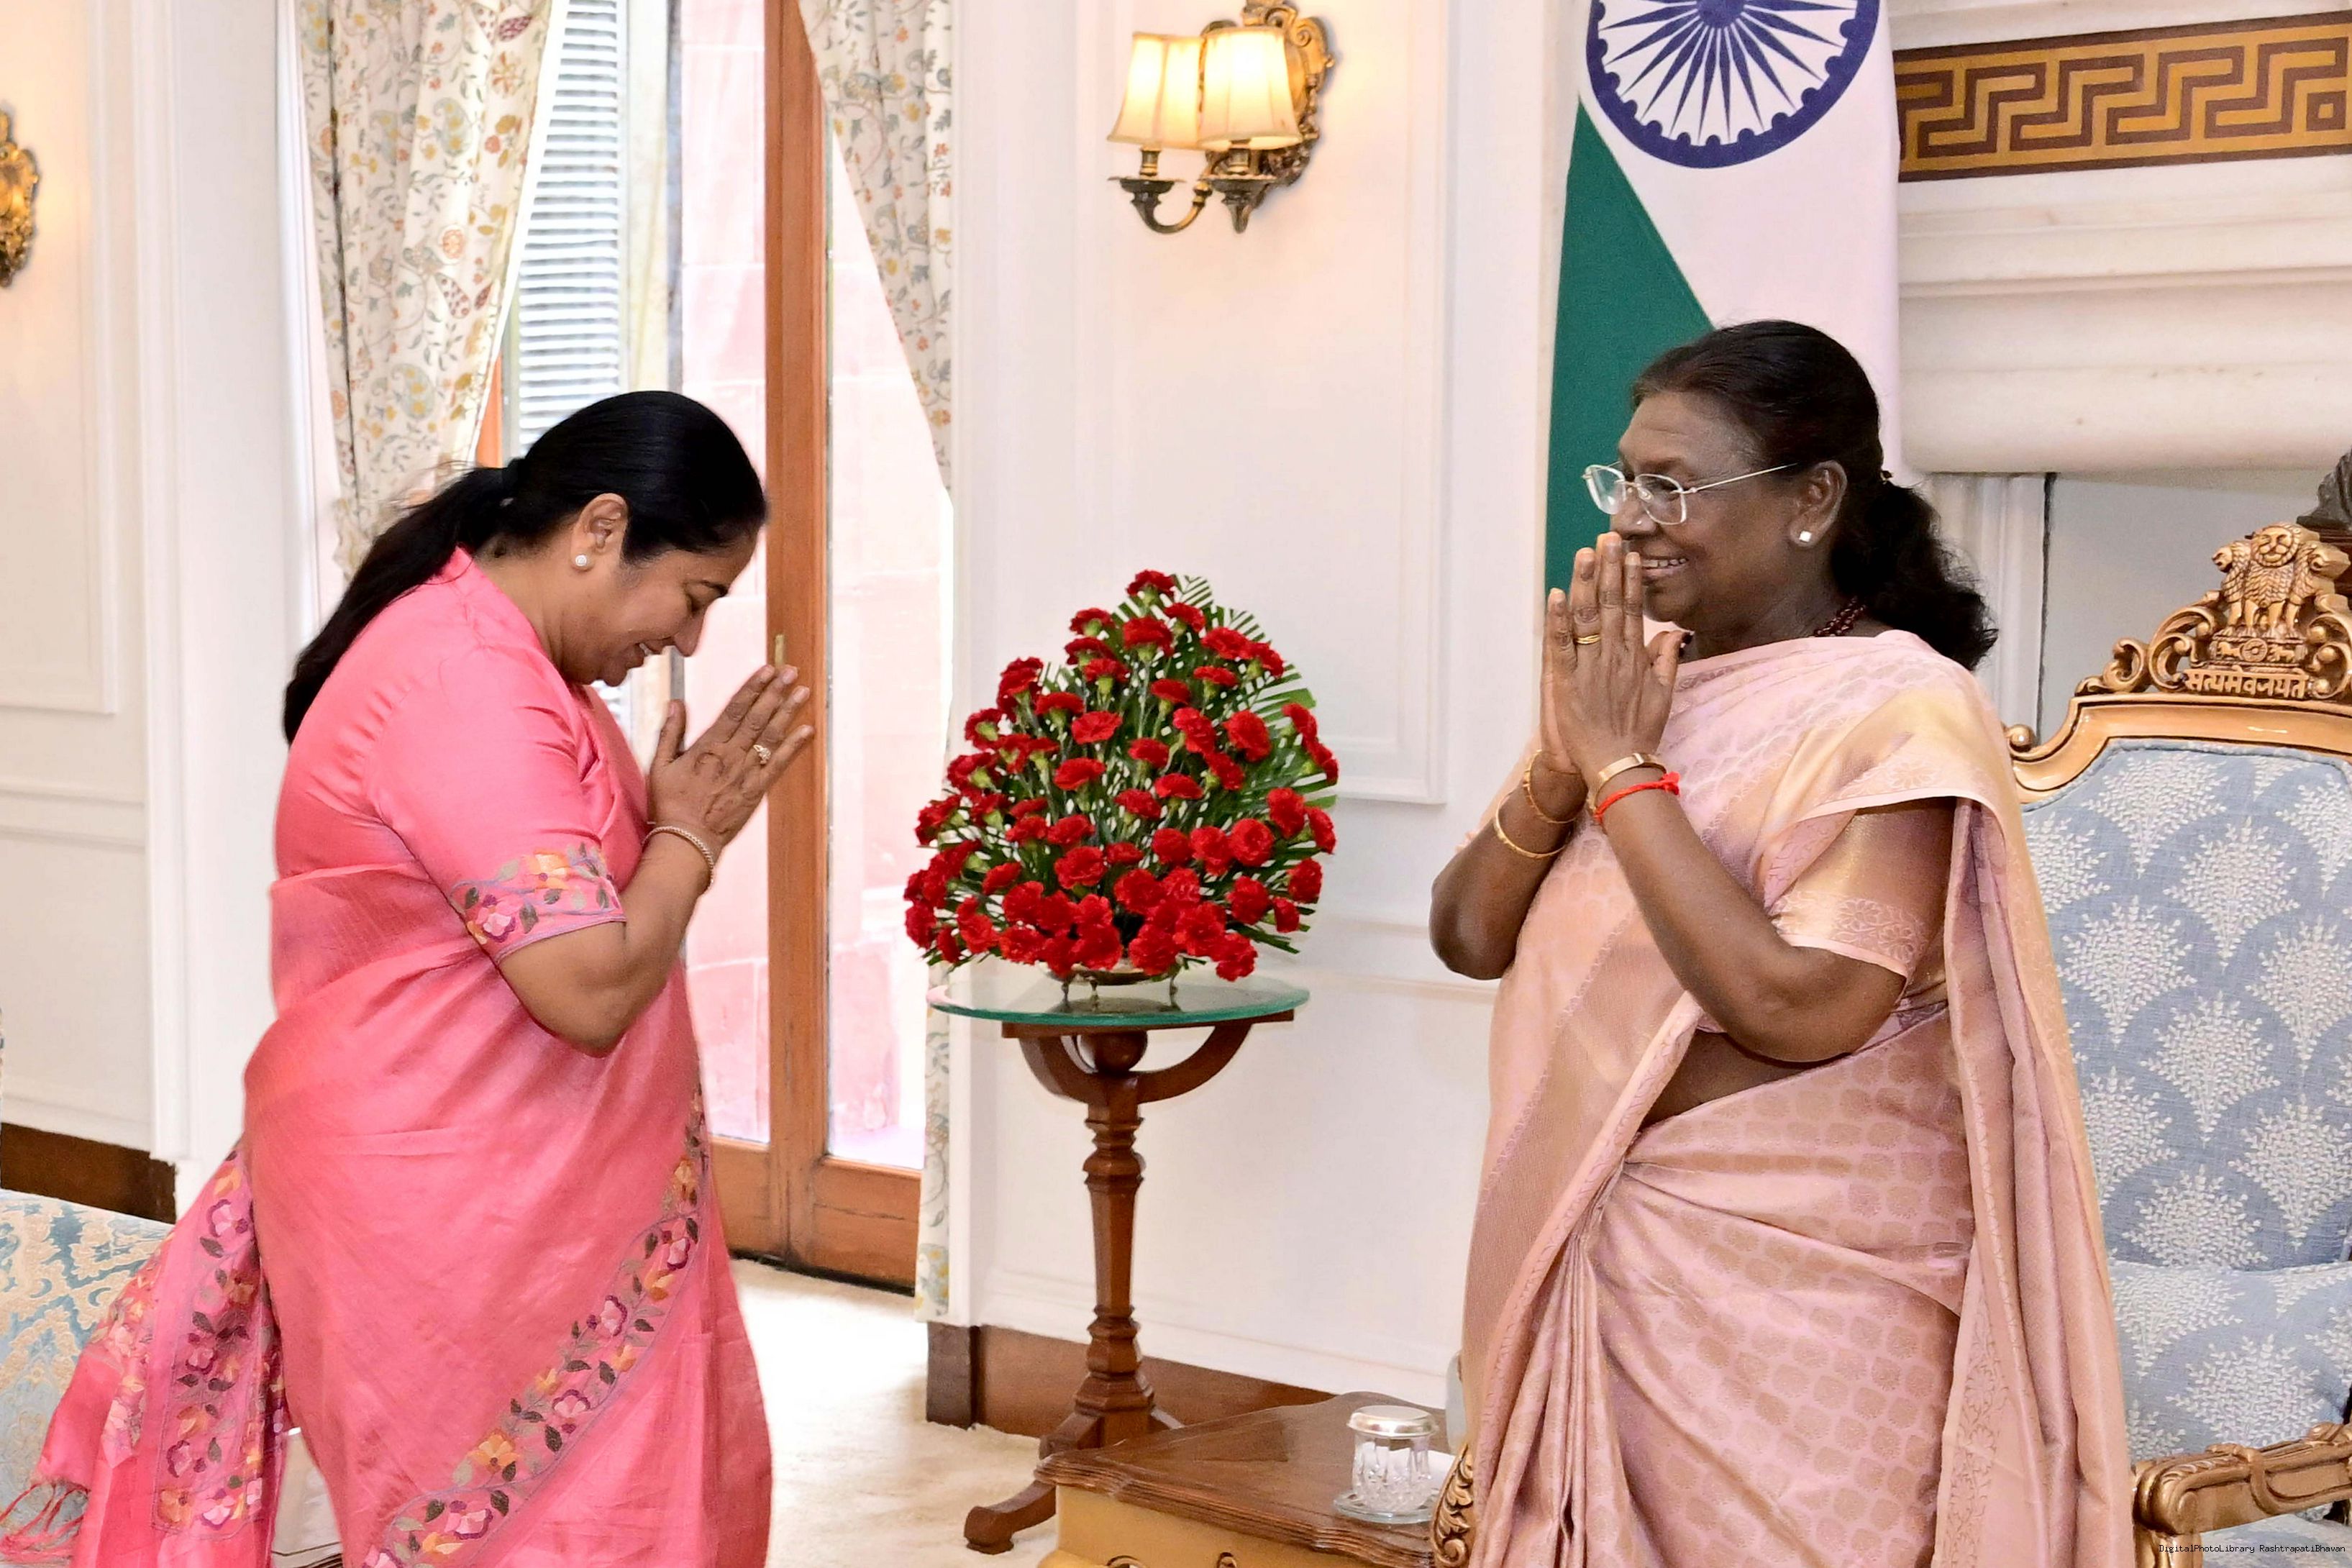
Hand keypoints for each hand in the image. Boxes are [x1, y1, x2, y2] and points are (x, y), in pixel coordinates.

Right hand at [646, 665, 813, 849]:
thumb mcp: (661, 765)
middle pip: (757, 717)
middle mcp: (731, 755)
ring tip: (804, 692)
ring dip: (789, 712)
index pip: (734, 709)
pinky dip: (794, 747)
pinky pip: (778, 764)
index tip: (766, 670)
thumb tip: (676, 703)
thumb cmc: (670, 804)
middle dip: (776, 692)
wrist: (686, 840)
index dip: (753, 687)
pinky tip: (807, 730)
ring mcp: (746, 772)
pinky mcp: (756, 790)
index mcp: (708, 746)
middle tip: (792, 672)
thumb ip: (670, 732)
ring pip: (771, 736)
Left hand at [1541, 533, 1680, 780]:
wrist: (1616, 765)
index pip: (1632, 610)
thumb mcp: (1664, 695)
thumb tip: (1676, 632)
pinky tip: (1556, 595)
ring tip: (1585, 553)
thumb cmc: (1638, 734)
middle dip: (1609, 569)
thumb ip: (1668, 660)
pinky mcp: (1566, 682)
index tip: (1629, 554)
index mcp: (1635, 658)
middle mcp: (1614, 657)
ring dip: (1585, 583)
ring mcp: (1590, 667)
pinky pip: (1560, 645)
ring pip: (1586, 618)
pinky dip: (1557, 620)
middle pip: (1610, 604)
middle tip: (1608, 537)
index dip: (1630, 580)